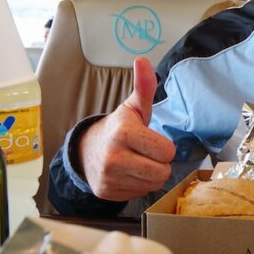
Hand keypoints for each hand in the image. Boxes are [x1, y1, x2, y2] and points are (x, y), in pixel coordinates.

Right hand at [77, 57, 175, 201]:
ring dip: (150, 176)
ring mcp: (109, 177)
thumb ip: (144, 86)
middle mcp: (114, 156)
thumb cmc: (118, 128)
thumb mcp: (133, 107)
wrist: (87, 149)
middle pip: (162, 172)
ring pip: (152, 185)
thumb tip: (143, 60)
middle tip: (147, 154)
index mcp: (124, 132)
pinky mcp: (106, 192)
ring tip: (137, 163)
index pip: (167, 152)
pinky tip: (127, 173)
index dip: (164, 147)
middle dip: (160, 164)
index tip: (152, 141)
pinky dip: (137, 185)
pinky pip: (139, 194)